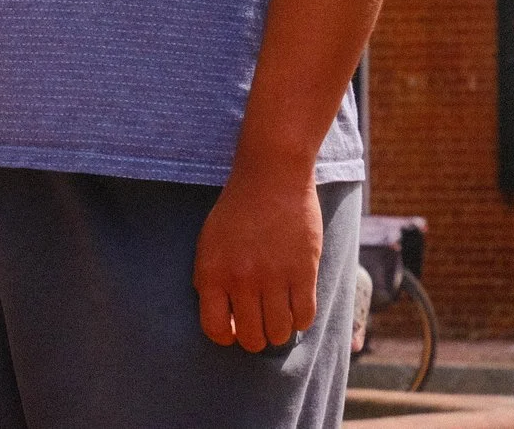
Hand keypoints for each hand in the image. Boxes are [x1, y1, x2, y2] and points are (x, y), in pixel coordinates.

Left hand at [193, 167, 320, 351]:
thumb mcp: (209, 243)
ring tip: (278, 317)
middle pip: (251, 337)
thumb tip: (222, 319)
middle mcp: (241, 279)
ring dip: (280, 332)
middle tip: (260, 325)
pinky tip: (295, 307)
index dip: (226, 337)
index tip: (234, 329)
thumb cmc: (237, 210)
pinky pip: (305, 317)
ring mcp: (274, 277)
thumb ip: (210, 279)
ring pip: (280, 333)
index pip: (214, 329)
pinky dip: (301, 320)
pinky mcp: (303, 272)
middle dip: (256, 338)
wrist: (270, 177)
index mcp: (212, 272)